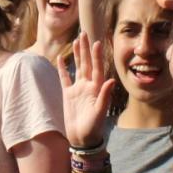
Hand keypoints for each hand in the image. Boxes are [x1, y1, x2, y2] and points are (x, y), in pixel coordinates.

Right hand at [59, 32, 116, 148]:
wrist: (82, 139)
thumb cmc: (94, 127)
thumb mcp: (100, 112)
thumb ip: (105, 95)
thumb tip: (111, 79)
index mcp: (97, 88)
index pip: (97, 68)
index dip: (97, 55)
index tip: (97, 42)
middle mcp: (88, 86)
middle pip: (87, 63)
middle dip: (86, 49)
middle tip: (84, 33)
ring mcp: (78, 89)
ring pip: (78, 67)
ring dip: (77, 54)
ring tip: (76, 41)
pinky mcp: (68, 94)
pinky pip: (65, 78)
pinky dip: (63, 68)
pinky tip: (62, 57)